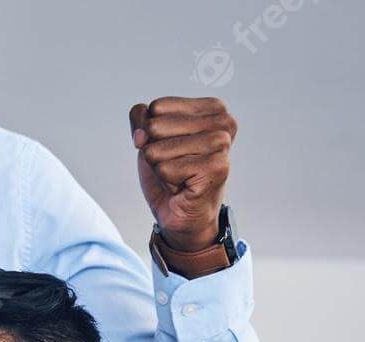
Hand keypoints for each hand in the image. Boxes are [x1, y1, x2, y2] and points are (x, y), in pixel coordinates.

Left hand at [130, 97, 236, 250]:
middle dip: (154, 151)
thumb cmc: (170, 172)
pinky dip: (166, 181)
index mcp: (212, 108)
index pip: (157, 107)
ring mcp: (222, 144)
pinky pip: (165, 169)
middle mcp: (223, 122)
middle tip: (174, 164)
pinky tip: (184, 186)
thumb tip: (141, 134)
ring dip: (160, 168)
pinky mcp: (217, 167)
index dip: (150, 131)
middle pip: (155, 126)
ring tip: (179, 175)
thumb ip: (141, 122)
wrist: (181, 211)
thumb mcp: (150, 138)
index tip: (170, 147)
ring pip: (157, 150)